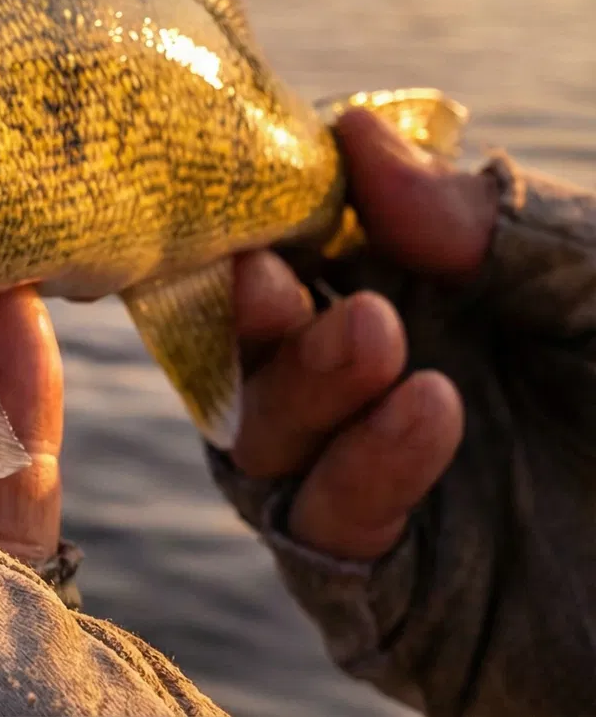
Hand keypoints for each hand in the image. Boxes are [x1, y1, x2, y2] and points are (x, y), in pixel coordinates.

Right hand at [226, 108, 497, 559]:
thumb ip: (490, 225)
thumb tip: (350, 132)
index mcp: (416, 307)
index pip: (296, 257)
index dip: (262, 221)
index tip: (257, 185)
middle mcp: (372, 398)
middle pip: (248, 350)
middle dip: (244, 308)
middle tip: (273, 274)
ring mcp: (375, 499)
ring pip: (255, 441)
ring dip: (294, 382)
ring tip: (374, 332)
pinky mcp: (390, 601)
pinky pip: (324, 536)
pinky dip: (356, 471)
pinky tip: (426, 414)